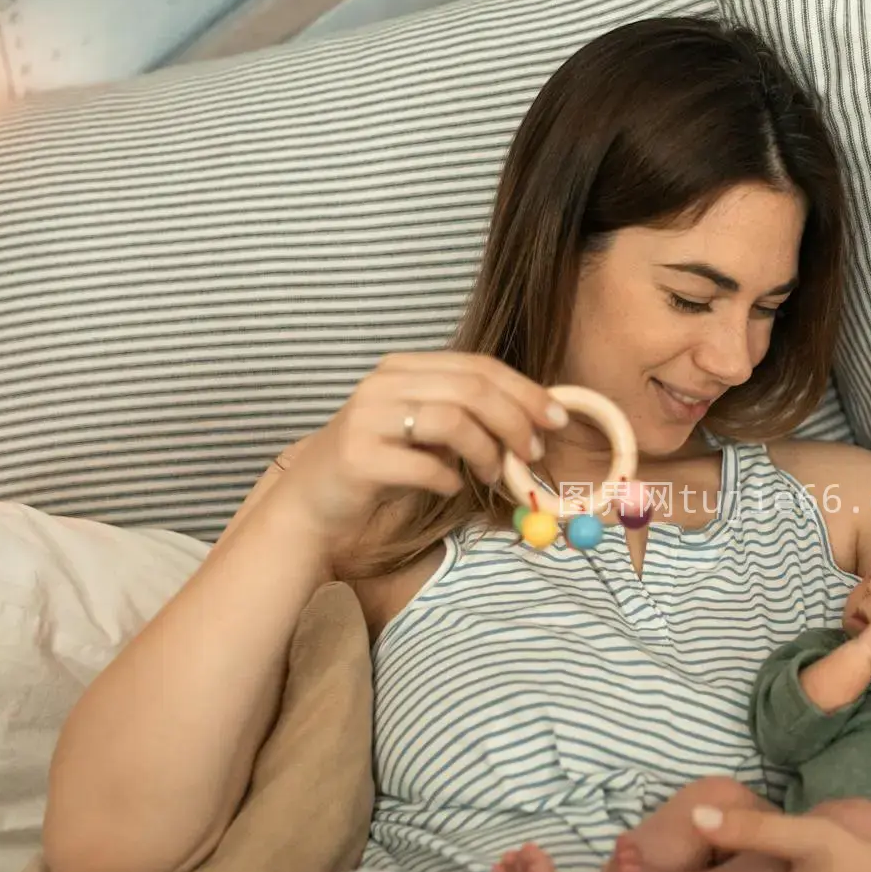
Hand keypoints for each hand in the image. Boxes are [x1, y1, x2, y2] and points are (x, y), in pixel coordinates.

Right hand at [270, 352, 566, 548]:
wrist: (313, 505)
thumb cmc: (380, 468)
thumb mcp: (425, 432)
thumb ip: (468, 417)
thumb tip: (535, 420)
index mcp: (405, 369)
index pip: (478, 366)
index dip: (525, 391)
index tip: (557, 419)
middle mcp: (384, 384)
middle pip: (471, 389)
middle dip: (516, 421)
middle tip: (532, 454)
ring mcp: (367, 417)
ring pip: (452, 420)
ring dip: (487, 452)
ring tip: (494, 475)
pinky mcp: (357, 456)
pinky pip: (424, 466)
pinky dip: (449, 479)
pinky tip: (450, 487)